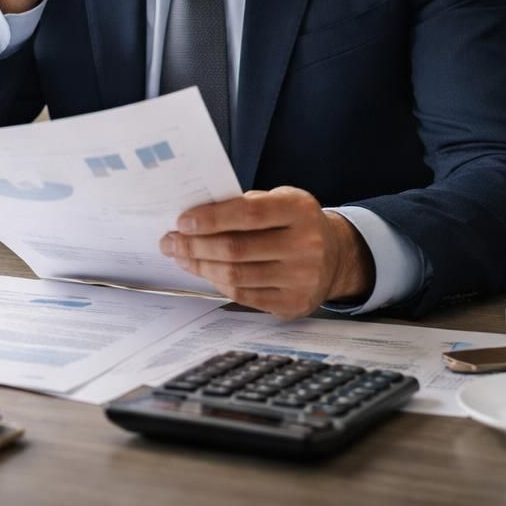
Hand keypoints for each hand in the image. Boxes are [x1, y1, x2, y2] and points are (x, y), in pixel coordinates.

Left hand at [158, 187, 373, 319]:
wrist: (336, 257)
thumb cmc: (294, 223)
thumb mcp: (279, 201)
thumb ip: (243, 205)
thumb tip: (193, 216)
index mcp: (299, 210)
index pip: (247, 214)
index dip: (210, 218)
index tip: (182, 221)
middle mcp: (306, 245)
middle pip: (235, 249)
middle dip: (194, 245)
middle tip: (169, 241)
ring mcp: (302, 278)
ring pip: (235, 275)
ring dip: (199, 266)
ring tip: (180, 255)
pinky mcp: (293, 304)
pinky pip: (243, 295)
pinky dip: (217, 282)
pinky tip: (204, 270)